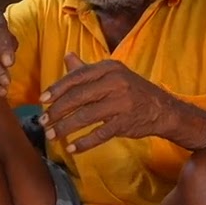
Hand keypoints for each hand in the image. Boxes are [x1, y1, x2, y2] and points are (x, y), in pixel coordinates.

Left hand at [40, 54, 174, 153]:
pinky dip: (83, 143)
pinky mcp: (125, 123)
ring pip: (86, 117)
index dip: (57, 89)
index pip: (77, 77)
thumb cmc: (131, 90)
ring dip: (65, 128)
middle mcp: (115, 83)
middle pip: (78, 97)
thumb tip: (67, 56)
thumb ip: (87, 69)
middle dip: (57, 111)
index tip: (43, 100)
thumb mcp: (112, 74)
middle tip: (43, 121)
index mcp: (108, 68)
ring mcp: (121, 103)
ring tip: (52, 136)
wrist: (162, 109)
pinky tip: (71, 148)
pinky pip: (99, 134)